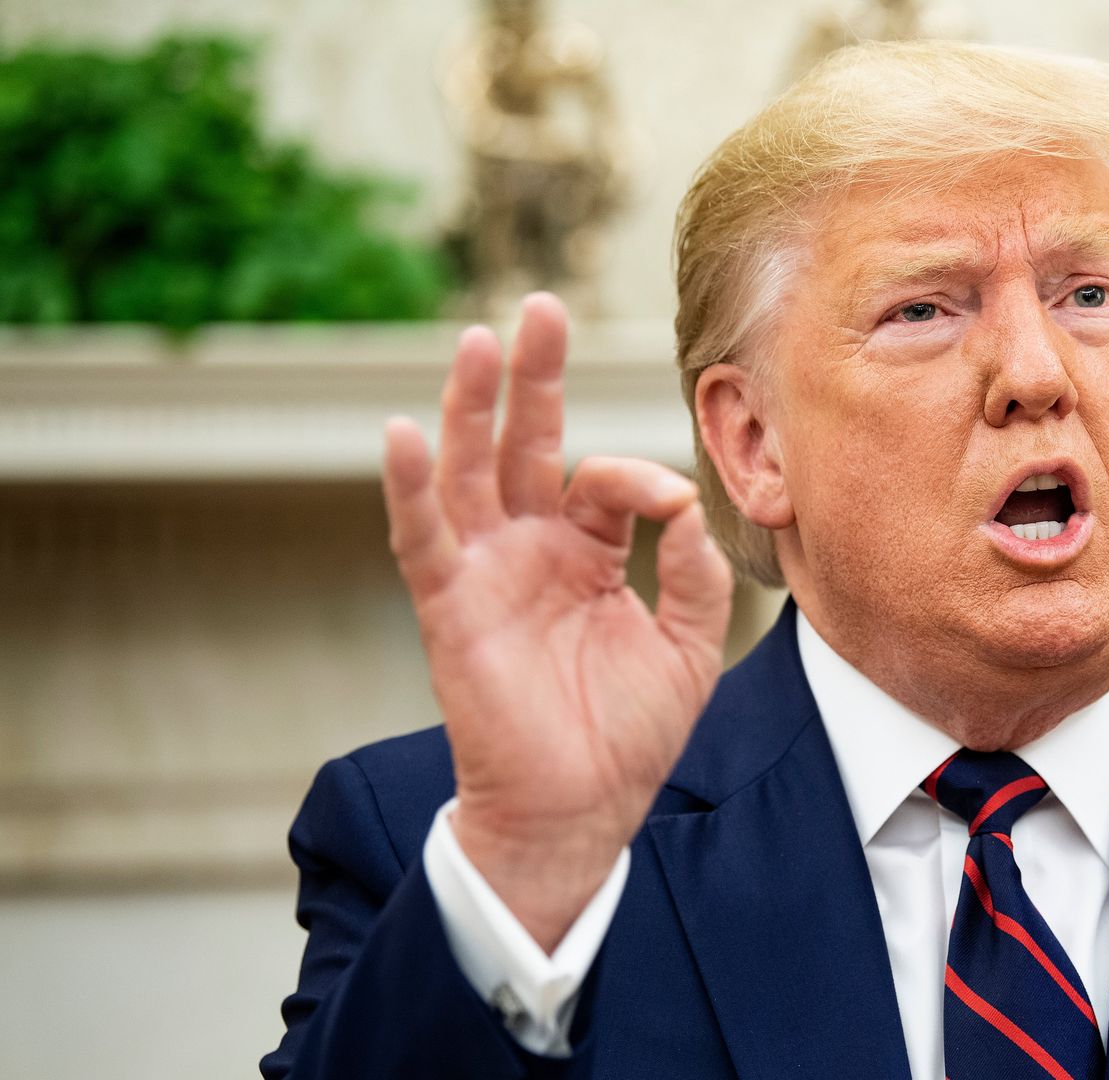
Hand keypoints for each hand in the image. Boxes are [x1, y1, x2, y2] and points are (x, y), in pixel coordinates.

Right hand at [381, 293, 733, 949]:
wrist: (581, 810)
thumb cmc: (629, 733)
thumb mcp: (688, 642)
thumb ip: (692, 568)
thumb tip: (681, 497)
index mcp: (586, 553)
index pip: (602, 480)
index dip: (638, 476)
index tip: (669, 501)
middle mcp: (530, 550)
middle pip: (524, 445)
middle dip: (533, 376)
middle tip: (544, 307)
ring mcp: (487, 572)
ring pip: (469, 471)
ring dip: (470, 406)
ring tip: (479, 338)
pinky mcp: (452, 607)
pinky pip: (422, 538)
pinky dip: (407, 486)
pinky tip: (401, 431)